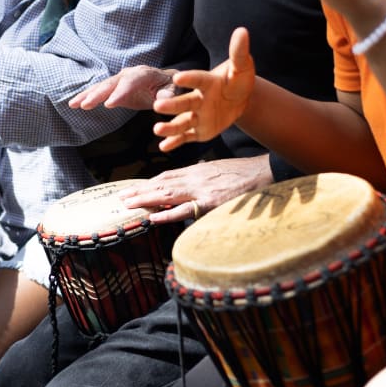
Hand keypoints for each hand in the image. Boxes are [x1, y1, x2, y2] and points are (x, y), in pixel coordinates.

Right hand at [68, 66, 176, 110]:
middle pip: (111, 83)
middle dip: (98, 94)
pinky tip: (74, 104)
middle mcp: (128, 74)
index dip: (119, 93)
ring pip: (101, 87)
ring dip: (87, 95)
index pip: (130, 82)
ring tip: (74, 104)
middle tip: (86, 105)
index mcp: (143, 73)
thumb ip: (168, 94)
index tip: (109, 104)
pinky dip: (86, 96)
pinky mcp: (113, 88)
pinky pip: (98, 91)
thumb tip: (161, 101)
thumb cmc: (171, 85)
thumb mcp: (174, 89)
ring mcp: (119, 79)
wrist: (164, 79)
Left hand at [118, 155, 272, 224]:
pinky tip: (153, 216)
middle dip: (140, 191)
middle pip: (161, 184)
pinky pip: (185, 209)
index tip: (134, 188)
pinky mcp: (210, 203)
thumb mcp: (219, 170)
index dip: (149, 183)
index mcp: (196, 170)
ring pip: (166, 194)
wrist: (264, 172)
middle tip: (122, 197)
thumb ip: (204, 174)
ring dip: (145, 199)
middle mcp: (195, 178)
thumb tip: (192, 177)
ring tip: (128, 205)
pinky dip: (167, 212)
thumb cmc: (244, 173)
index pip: (166, 176)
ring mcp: (201, 190)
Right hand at [153, 27, 255, 152]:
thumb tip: (242, 30)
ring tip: (157, 130)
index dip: (190, 78)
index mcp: (206, 82)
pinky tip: (164, 147)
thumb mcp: (242, 67)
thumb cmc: (237, 80)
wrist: (239, 100)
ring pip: (182, 122)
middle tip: (157, 106)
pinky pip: (187, 137)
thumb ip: (239, 52)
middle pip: (184, 103)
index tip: (179, 77)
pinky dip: (175, 142)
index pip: (198, 79)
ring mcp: (197, 115)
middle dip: (172, 105)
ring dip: (170, 127)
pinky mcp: (199, 130)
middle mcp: (198, 99)